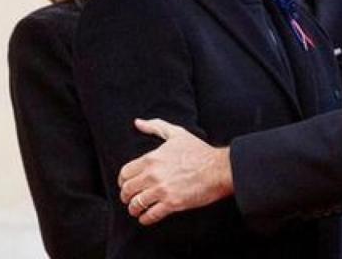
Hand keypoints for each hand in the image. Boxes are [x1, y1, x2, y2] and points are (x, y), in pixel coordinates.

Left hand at [117, 118, 233, 225]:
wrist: (218, 169)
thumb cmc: (199, 151)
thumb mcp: (177, 133)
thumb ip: (156, 126)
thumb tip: (138, 122)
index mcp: (151, 158)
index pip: (125, 173)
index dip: (123, 181)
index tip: (126, 185)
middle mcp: (153, 175)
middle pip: (127, 190)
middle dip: (126, 196)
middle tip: (130, 199)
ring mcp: (162, 190)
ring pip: (136, 204)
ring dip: (134, 209)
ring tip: (137, 210)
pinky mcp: (172, 204)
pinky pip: (150, 215)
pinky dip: (145, 219)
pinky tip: (146, 217)